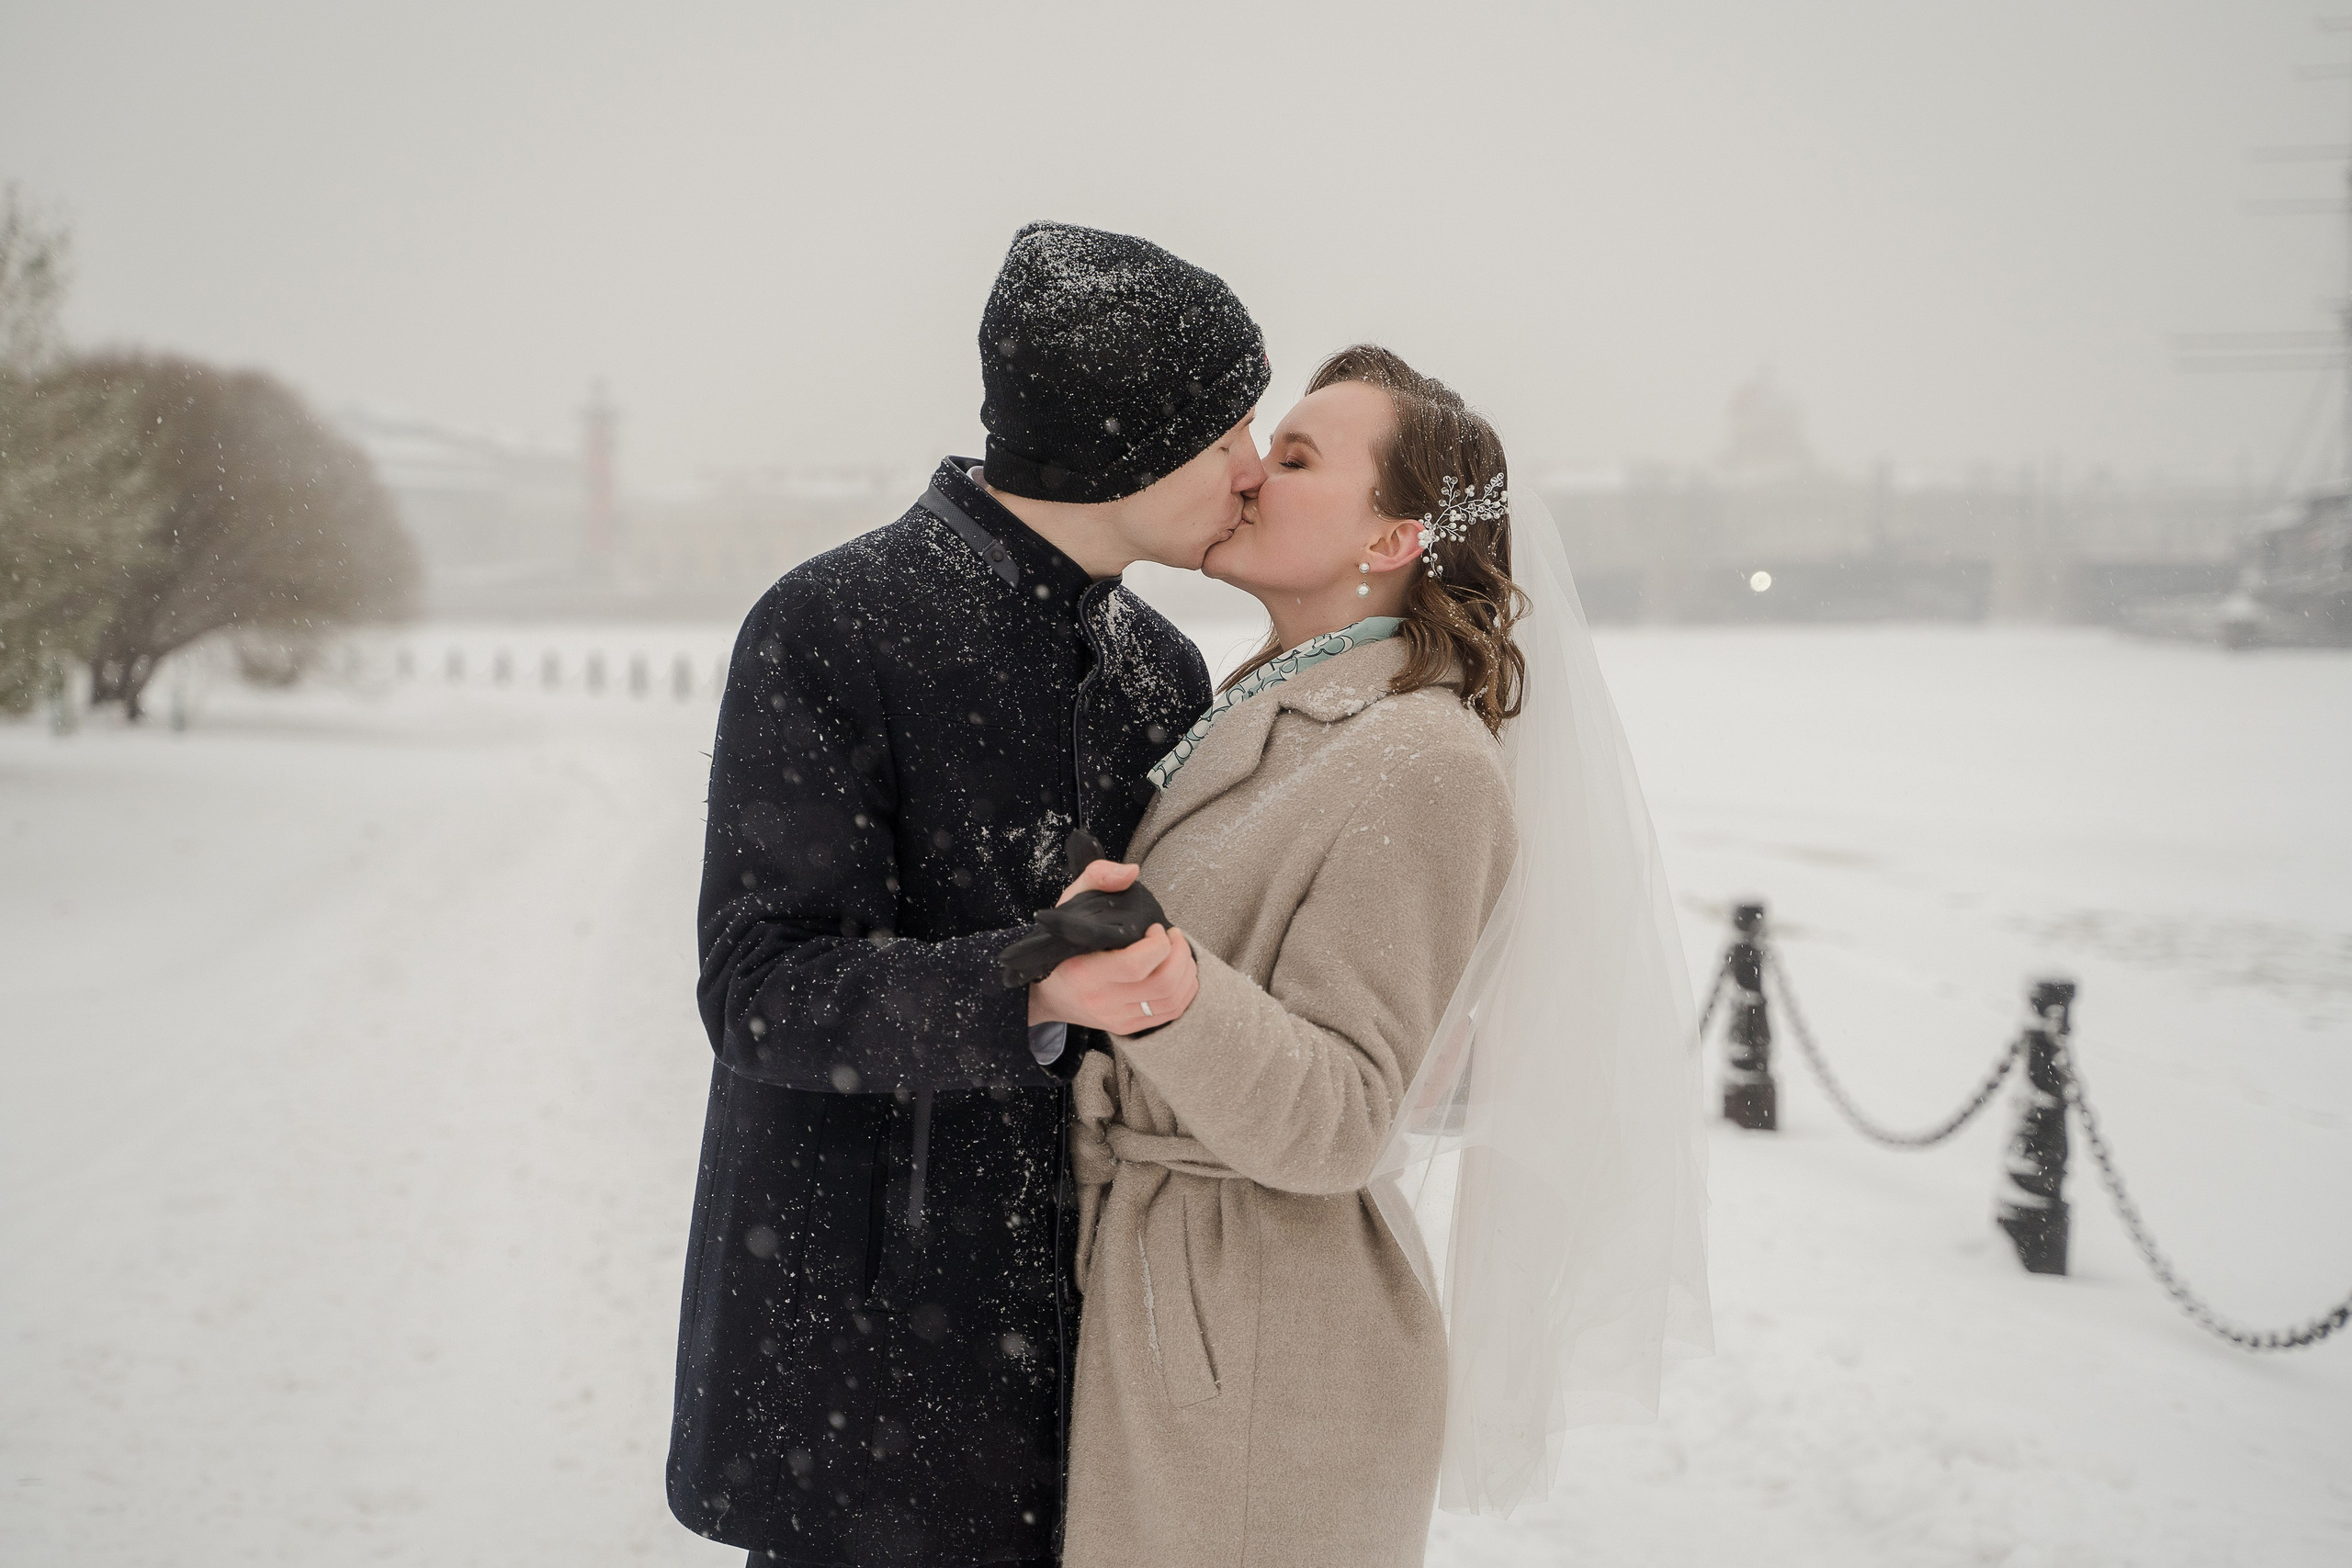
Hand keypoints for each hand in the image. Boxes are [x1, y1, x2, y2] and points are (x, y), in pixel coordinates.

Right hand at [1028, 860, 1200, 1034]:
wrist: (1045, 992)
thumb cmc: (1060, 944)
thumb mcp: (1070, 902)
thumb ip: (1098, 877)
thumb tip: (1131, 872)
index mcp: (1085, 971)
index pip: (1135, 965)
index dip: (1158, 944)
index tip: (1155, 928)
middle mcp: (1101, 1000)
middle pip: (1162, 983)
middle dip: (1180, 954)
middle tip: (1173, 937)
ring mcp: (1116, 1017)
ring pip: (1171, 1000)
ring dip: (1186, 971)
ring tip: (1178, 951)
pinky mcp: (1126, 1027)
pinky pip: (1170, 1014)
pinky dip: (1185, 991)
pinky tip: (1180, 971)